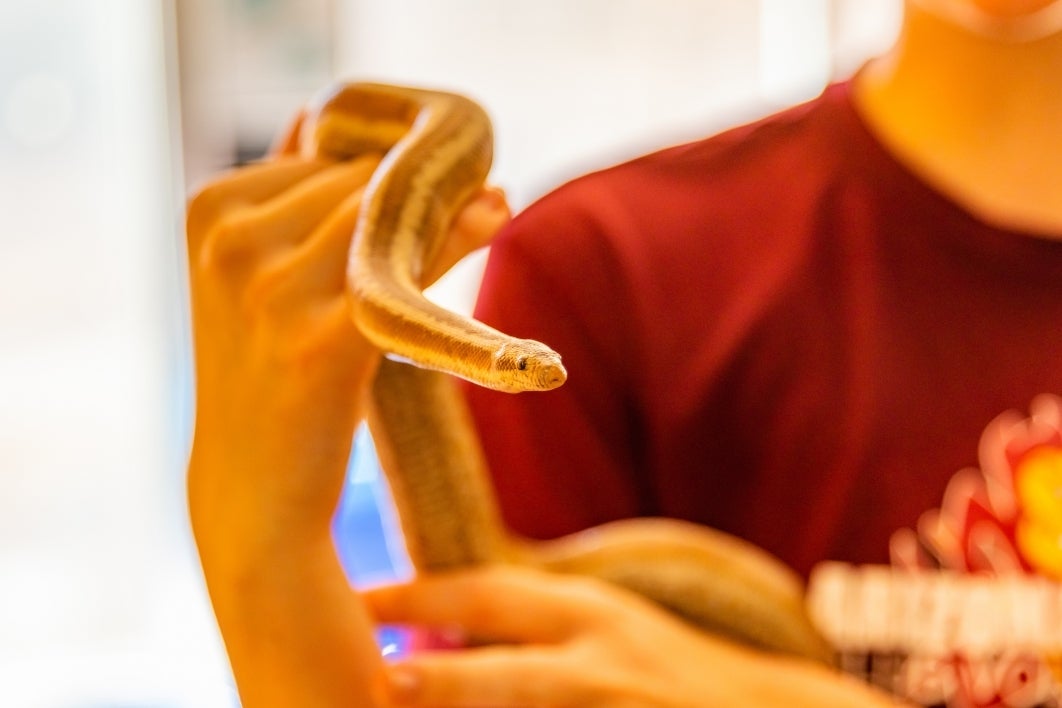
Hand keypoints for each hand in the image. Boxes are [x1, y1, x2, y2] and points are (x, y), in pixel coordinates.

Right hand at [184, 107, 510, 705]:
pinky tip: (498, 216)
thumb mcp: (255, 274)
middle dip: (417, 191)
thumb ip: (284, 192)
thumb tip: (317, 116)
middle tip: (478, 190)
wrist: (252, 489)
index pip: (323, 157)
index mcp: (209, 210)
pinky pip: (411, 270)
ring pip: (389, 216)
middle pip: (360, 181)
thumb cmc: (264, 375)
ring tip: (490, 204)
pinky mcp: (324, 344)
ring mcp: (271, 292)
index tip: (428, 182)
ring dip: (447, 209)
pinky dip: (461, 239)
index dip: (382, 173)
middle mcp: (231, 242)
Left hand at [368, 565, 902, 706]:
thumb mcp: (601, 622)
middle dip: (446, 676)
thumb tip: (434, 622)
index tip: (361, 601)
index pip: (490, 595)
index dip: (420, 596)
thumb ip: (531, 620)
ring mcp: (617, 706)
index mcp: (585, 610)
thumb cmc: (662, 665)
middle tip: (384, 677)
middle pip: (510, 667)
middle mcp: (601, 659)